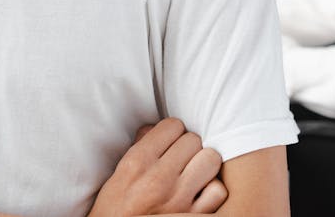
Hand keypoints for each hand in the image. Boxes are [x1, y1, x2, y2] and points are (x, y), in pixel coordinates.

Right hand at [88, 118, 226, 216]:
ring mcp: (179, 198)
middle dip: (188, 146)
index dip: (172, 132)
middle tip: (181, 157)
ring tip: (194, 170)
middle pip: (193, 140)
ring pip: (210, 159)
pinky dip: (212, 190)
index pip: (172, 126)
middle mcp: (159, 177)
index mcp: (138, 161)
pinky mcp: (193, 216)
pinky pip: (218, 190)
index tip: (169, 141)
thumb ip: (139, 146)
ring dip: (204, 163)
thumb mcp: (119, 171)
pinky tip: (201, 191)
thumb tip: (156, 128)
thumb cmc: (116, 206)